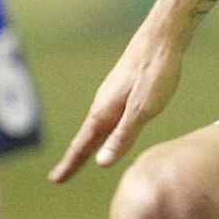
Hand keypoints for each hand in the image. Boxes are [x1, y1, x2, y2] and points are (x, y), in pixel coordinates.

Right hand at [49, 16, 185, 182]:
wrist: (162, 37)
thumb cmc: (156, 73)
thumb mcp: (143, 110)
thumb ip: (123, 136)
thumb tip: (102, 163)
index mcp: (105, 113)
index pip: (83, 146)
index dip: (70, 164)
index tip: (56, 180)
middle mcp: (103, 105)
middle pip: (85, 138)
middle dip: (73, 158)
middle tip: (60, 177)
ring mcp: (112, 95)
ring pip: (96, 127)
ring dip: (87, 145)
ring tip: (80, 158)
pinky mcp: (123, 89)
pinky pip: (107, 117)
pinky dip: (101, 132)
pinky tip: (109, 132)